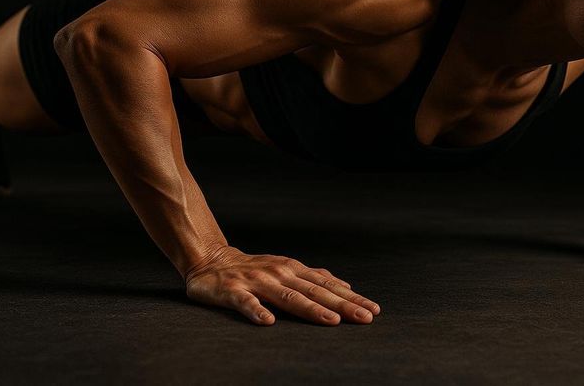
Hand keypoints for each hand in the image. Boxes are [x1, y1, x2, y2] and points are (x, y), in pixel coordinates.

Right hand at [184, 245, 380, 325]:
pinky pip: (246, 303)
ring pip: (288, 296)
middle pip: (315, 292)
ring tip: (331, 320)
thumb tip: (344, 285)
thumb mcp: (286, 268)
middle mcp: (279, 273)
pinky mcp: (233, 291)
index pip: (327, 286)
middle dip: (342, 305)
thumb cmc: (252, 269)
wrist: (209, 261)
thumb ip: (313, 277)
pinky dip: (257, 311)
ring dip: (310, 309)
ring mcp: (257, 281)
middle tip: (365, 318)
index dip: (351, 298)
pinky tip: (268, 322)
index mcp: (293, 269)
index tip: (373, 310)